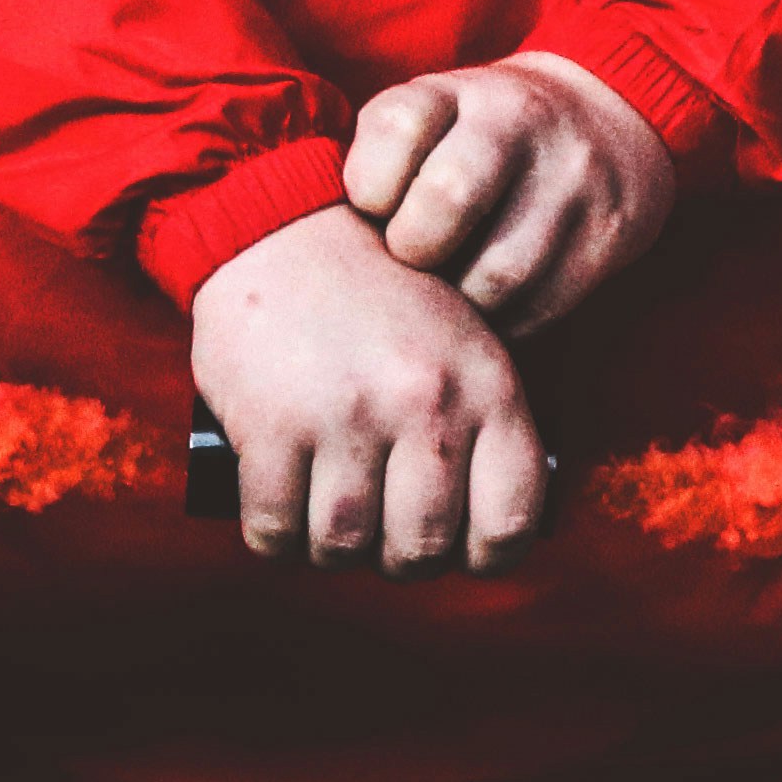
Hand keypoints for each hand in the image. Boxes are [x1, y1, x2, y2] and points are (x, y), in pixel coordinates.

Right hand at [187, 206, 543, 573]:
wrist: (283, 224)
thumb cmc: (379, 297)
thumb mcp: (463, 342)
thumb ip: (481, 425)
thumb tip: (478, 541)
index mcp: (487, 385)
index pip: (509, 525)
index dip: (481, 557)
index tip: (453, 546)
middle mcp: (425, 402)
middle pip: (421, 550)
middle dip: (396, 557)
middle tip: (376, 528)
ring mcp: (346, 414)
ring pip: (344, 547)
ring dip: (330, 548)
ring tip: (324, 514)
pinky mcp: (272, 422)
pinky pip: (274, 530)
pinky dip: (273, 536)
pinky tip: (278, 506)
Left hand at [347, 51, 674, 334]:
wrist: (609, 112)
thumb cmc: (481, 135)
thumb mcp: (431, 116)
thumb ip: (377, 161)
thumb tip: (323, 250)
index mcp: (456, 92)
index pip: (395, 127)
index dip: (367, 185)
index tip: (371, 209)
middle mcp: (518, 123)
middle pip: (449, 197)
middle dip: (413, 251)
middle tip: (411, 261)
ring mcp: (570, 179)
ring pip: (499, 272)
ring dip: (459, 304)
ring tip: (447, 295)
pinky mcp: (608, 234)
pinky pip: (541, 309)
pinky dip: (502, 326)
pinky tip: (488, 310)